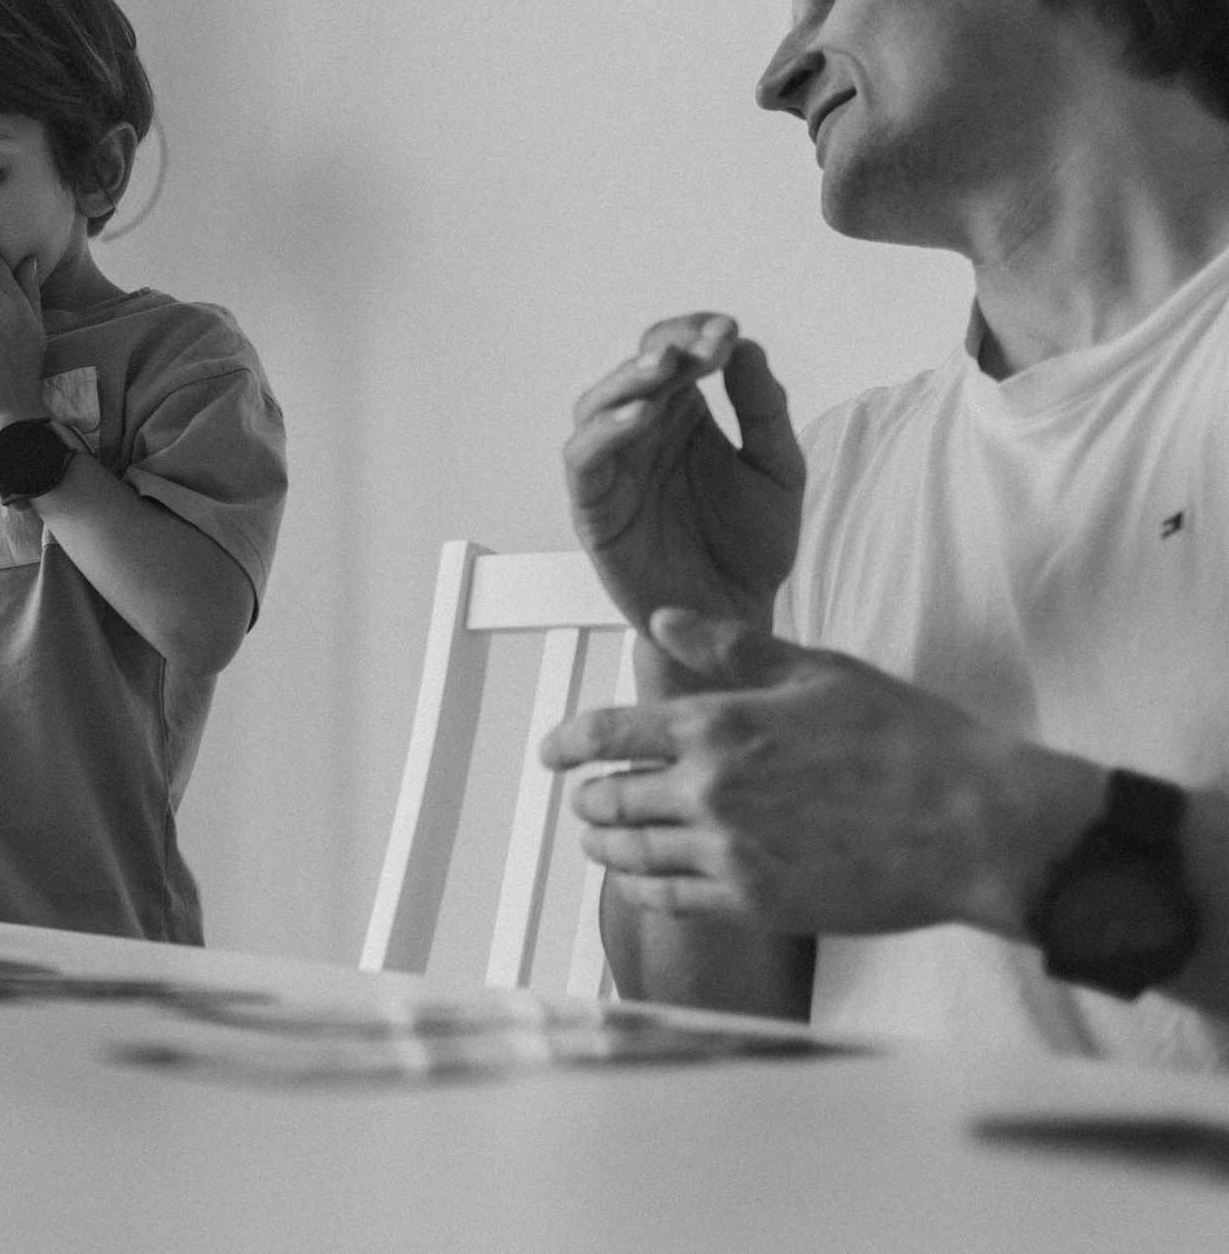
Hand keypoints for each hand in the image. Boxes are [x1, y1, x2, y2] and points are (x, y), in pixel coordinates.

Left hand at [540, 609, 1100, 937]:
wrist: (975, 825)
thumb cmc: (909, 740)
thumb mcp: (818, 670)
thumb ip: (730, 647)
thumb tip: (660, 620)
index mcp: (717, 725)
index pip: (607, 733)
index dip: (566, 743)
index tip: (550, 752)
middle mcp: (709, 790)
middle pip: (608, 799)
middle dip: (587, 797)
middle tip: (583, 798)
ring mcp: (728, 852)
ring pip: (631, 854)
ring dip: (606, 846)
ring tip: (601, 841)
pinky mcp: (754, 904)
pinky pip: (669, 901)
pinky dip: (642, 890)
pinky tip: (642, 883)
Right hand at [565, 314, 803, 659]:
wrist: (736, 617)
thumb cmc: (751, 546)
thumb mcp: (776, 468)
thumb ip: (762, 409)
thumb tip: (744, 345)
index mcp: (683, 416)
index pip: (672, 352)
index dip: (694, 333)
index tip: (729, 330)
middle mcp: (641, 434)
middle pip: (633, 370)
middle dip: (666, 348)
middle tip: (701, 344)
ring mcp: (614, 468)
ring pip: (596, 405)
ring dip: (627, 379)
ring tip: (663, 365)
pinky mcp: (594, 506)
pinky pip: (585, 458)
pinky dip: (606, 430)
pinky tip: (642, 415)